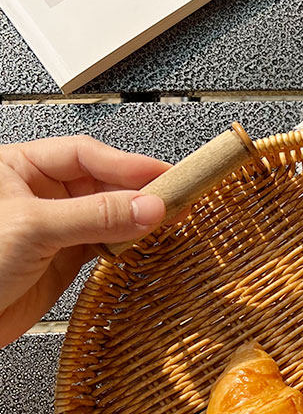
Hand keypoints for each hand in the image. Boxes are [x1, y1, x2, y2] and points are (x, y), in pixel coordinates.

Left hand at [0, 136, 169, 346]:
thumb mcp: (35, 229)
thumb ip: (95, 216)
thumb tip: (148, 206)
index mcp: (19, 167)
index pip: (85, 154)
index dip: (128, 164)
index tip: (165, 175)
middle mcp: (39, 193)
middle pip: (102, 183)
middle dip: (136, 193)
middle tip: (173, 201)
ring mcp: (54, 227)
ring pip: (107, 214)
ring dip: (135, 220)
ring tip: (164, 223)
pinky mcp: (64, 258)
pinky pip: (105, 244)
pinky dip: (126, 246)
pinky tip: (142, 245)